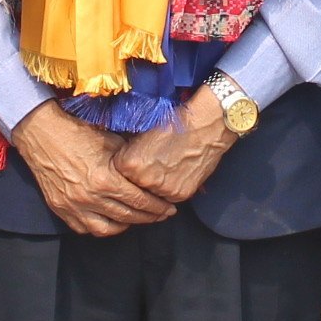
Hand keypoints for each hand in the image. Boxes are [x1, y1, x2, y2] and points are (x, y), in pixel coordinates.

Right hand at [13, 102, 172, 235]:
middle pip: (128, 216)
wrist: (42, 134)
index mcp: (106, 180)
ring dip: (126, 225)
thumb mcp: (111, 142)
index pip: (140, 201)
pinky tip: (111, 221)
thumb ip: (130, 161)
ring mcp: (74, 207)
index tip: (169, 208)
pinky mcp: (61, 210)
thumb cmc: (78, 133)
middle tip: (161, 215)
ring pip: (108, 228)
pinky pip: (85, 229)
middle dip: (149, 217)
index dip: (157, 207)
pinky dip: (101, 227)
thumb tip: (153, 168)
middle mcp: (91, 198)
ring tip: (137, 218)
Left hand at [113, 85, 239, 207]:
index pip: (116, 175)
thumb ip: (126, 149)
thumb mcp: (141, 132)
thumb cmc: (174, 123)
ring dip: (153, 187)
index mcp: (129, 163)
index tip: (131, 162)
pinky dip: (169, 188)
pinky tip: (174, 172)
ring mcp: (163, 190)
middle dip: (137, 180)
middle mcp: (144, 180)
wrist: (205, 126)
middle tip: (148, 167)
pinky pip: (167, 197)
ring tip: (163, 168)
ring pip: (150, 195)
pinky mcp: (180, 194)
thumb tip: (115, 156)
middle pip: (132, 188)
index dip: (124, 168)